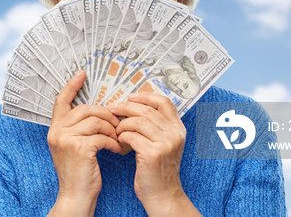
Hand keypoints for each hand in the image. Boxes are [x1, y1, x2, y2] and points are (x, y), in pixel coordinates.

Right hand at [47, 71, 121, 215]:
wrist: (76, 196)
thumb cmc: (80, 174)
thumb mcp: (74, 147)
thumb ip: (80, 130)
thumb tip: (100, 113)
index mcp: (55, 129)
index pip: (61, 101)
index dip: (71, 86)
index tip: (81, 74)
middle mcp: (57, 132)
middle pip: (86, 109)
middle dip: (106, 114)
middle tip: (118, 124)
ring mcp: (66, 139)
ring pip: (96, 121)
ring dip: (112, 129)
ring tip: (118, 139)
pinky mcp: (79, 147)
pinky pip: (102, 135)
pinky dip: (113, 141)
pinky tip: (116, 149)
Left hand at [108, 92, 200, 215]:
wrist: (162, 194)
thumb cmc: (158, 169)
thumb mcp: (164, 144)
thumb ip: (156, 127)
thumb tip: (134, 107)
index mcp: (178, 128)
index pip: (164, 102)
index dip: (146, 96)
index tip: (130, 97)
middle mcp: (174, 134)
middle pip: (147, 110)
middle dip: (126, 107)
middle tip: (112, 108)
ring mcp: (165, 143)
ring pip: (138, 121)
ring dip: (122, 124)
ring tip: (116, 130)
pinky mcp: (153, 153)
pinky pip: (132, 136)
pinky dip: (122, 136)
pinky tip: (119, 141)